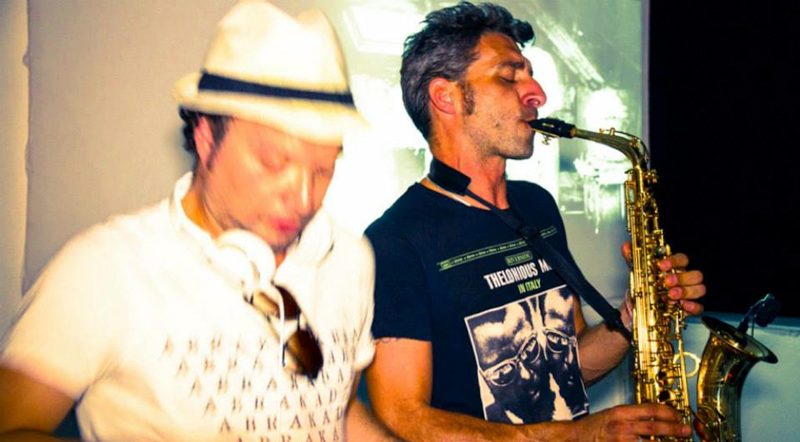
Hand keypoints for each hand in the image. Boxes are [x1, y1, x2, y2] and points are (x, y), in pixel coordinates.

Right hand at [573, 403, 691, 441]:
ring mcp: (621, 441)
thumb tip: (655, 418)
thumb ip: (632, 416)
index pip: (650, 409)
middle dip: (674, 429)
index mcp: (620, 412)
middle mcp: (622, 426)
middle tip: (685, 431)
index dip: (668, 412)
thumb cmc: (593, 427)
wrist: (575, 438)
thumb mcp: (612, 414)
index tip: (678, 416)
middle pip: (654, 426)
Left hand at [621, 242, 705, 315]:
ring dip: (686, 292)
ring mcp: (687, 294)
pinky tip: (683, 305)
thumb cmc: (643, 286)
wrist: (638, 307)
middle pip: (696, 275)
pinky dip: (693, 306)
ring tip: (670, 295)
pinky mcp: (688, 308)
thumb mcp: (636, 272)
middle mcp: (683, 279)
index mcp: (674, 268)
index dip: (674, 261)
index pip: (682, 259)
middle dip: (682, 278)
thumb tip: (626, 246)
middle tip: (666, 282)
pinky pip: (699, 307)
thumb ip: (632, 258)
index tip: (662, 265)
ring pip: (700, 289)